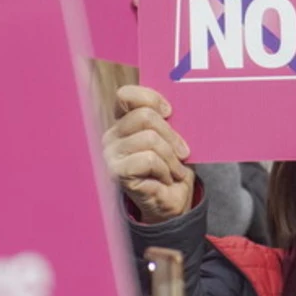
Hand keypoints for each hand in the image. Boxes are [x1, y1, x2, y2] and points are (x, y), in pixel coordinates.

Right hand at [103, 85, 193, 221]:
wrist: (172, 200)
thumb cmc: (172, 166)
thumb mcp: (173, 137)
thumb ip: (168, 119)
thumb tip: (177, 103)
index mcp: (123, 122)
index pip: (126, 95)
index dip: (151, 98)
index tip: (170, 112)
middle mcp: (111, 136)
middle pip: (145, 116)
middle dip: (171, 135)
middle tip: (183, 152)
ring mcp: (111, 154)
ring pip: (150, 139)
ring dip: (171, 157)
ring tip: (176, 169)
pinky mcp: (117, 172)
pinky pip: (149, 159)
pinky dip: (165, 170)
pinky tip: (166, 178)